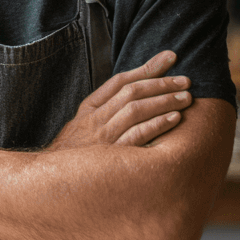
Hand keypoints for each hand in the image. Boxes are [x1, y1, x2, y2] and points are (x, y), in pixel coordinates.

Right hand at [49, 50, 191, 150]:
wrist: (53, 182)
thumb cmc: (74, 154)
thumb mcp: (82, 126)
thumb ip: (103, 110)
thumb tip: (132, 95)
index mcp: (90, 108)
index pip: (120, 80)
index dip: (146, 67)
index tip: (170, 57)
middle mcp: (96, 119)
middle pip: (131, 92)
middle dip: (161, 83)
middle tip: (186, 80)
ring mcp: (104, 137)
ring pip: (136, 110)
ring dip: (163, 101)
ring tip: (186, 97)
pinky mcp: (112, 156)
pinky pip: (137, 137)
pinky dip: (156, 125)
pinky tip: (174, 119)